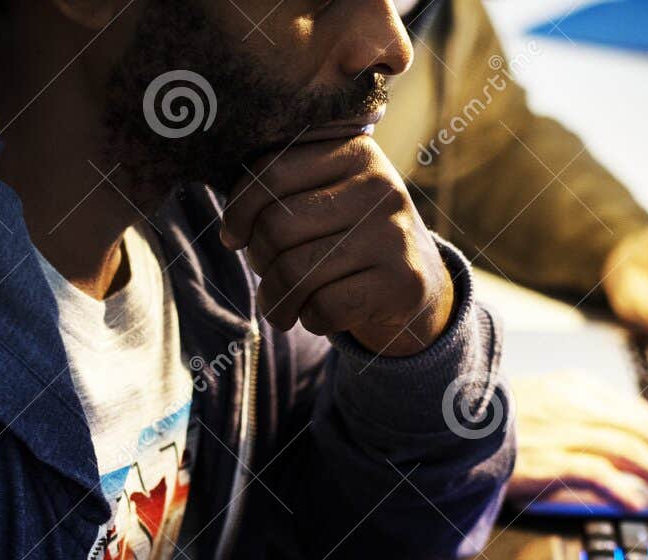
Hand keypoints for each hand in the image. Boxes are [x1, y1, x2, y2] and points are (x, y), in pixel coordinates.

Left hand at [220, 135, 453, 356]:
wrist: (416, 283)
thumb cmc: (348, 237)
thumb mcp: (326, 195)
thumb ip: (283, 188)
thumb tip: (231, 231)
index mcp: (355, 151)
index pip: (271, 171)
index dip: (238, 210)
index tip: (234, 237)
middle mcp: (380, 186)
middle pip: (278, 226)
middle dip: (259, 259)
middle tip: (268, 273)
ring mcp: (395, 235)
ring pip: (296, 272)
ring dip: (275, 300)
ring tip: (279, 306)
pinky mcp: (403, 282)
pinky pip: (326, 307)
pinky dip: (309, 320)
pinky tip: (316, 315)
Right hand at [507, 370, 647, 508]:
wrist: (453, 423)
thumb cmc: (494, 421)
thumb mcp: (540, 405)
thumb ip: (575, 417)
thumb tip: (612, 451)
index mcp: (575, 388)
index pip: (634, 411)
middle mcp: (575, 405)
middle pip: (640, 429)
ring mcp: (562, 430)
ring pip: (628, 449)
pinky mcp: (548, 457)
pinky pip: (595, 472)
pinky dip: (621, 487)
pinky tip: (638, 504)